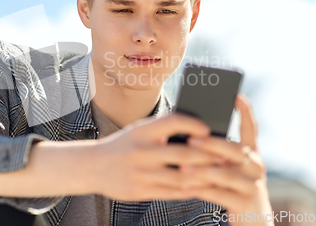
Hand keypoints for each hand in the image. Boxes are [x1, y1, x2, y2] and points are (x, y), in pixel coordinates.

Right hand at [89, 113, 222, 200]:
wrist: (92, 166)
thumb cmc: (123, 145)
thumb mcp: (138, 130)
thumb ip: (162, 129)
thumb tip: (196, 130)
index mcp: (142, 131)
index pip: (174, 121)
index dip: (194, 124)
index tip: (208, 129)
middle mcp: (141, 151)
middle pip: (184, 153)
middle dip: (207, 156)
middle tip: (223, 156)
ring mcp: (140, 173)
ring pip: (182, 177)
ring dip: (203, 176)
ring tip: (216, 173)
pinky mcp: (139, 191)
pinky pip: (172, 193)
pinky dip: (189, 190)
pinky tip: (199, 186)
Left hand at [181, 94, 272, 224]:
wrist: (253, 222)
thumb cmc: (232, 188)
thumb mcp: (230, 169)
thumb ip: (218, 154)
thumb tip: (190, 135)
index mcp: (252, 154)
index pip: (251, 129)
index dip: (245, 112)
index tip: (237, 95)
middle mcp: (256, 167)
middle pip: (235, 151)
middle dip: (212, 144)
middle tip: (191, 139)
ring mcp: (253, 186)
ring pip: (226, 174)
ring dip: (203, 169)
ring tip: (183, 168)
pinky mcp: (245, 204)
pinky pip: (221, 195)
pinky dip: (202, 191)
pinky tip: (186, 188)